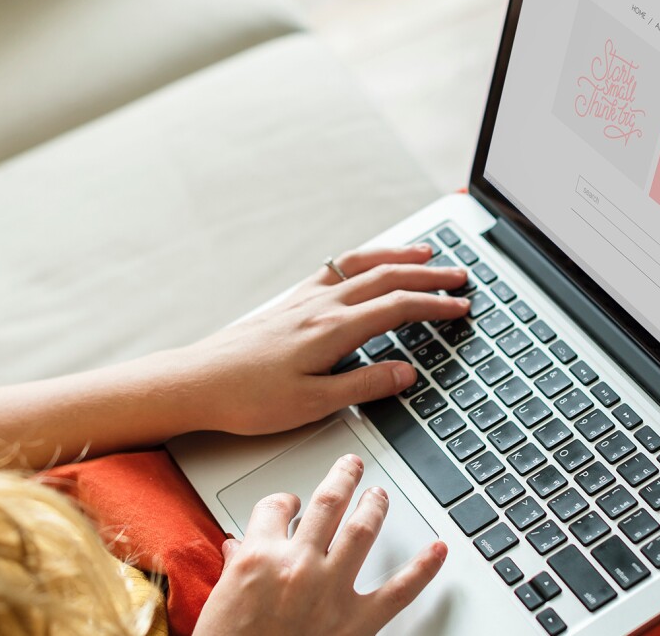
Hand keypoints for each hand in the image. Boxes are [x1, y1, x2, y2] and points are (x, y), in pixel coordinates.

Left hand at [165, 245, 469, 436]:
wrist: (197, 382)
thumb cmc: (248, 398)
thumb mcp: (313, 404)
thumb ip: (364, 386)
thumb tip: (407, 372)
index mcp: (333, 330)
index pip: (398, 308)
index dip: (435, 306)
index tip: (462, 306)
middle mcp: (320, 306)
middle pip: (386, 278)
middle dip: (428, 276)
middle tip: (460, 276)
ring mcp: (303, 300)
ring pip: (360, 266)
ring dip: (397, 257)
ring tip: (424, 254)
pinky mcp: (288, 303)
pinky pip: (335, 270)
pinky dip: (361, 260)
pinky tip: (365, 264)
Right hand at [195, 454, 447, 635]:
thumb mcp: (219, 599)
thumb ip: (235, 566)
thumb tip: (238, 547)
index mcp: (259, 556)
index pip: (275, 507)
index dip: (285, 501)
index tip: (291, 504)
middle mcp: (298, 565)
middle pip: (328, 503)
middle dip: (343, 478)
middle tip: (351, 467)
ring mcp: (331, 590)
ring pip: (362, 530)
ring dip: (375, 506)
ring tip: (380, 495)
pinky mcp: (356, 622)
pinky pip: (398, 590)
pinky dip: (423, 569)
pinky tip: (437, 550)